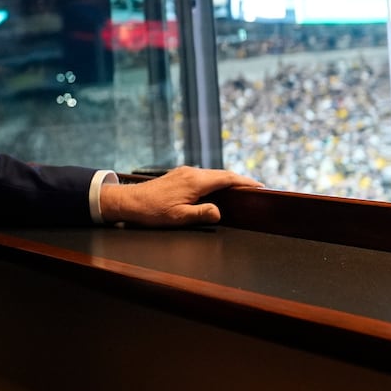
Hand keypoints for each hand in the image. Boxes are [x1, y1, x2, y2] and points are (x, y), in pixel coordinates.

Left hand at [99, 166, 261, 227]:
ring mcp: (184, 172)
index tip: (259, 186)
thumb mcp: (179, 217)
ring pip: (212, 174)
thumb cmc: (153, 212)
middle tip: (255, 189)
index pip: (226, 178)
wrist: (130, 202)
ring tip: (240, 189)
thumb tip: (219, 212)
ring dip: (227, 180)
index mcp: (195, 181)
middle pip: (221, 174)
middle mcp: (191, 173)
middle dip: (239, 180)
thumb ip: (202, 214)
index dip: (244, 181)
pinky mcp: (178, 175)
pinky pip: (203, 176)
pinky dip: (215, 181)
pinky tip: (217, 189)